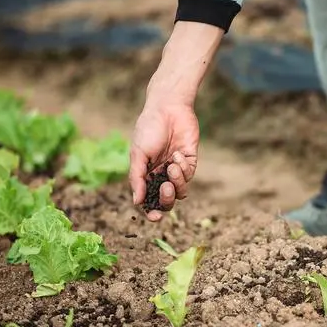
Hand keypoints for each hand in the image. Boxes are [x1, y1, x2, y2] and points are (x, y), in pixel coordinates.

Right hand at [129, 101, 198, 220]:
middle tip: (166, 187)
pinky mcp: (190, 161)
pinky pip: (189, 174)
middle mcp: (161, 175)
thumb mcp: (138, 154)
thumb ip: (137, 178)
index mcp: (145, 176)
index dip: (151, 212)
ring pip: (181, 191)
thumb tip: (136, 202)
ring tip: (172, 164)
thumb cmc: (148, 129)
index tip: (155, 217)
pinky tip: (178, 153)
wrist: (168, 109)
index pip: (149, 201)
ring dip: (177, 181)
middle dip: (167, 199)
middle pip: (167, 201)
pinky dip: (183, 167)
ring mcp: (176, 169)